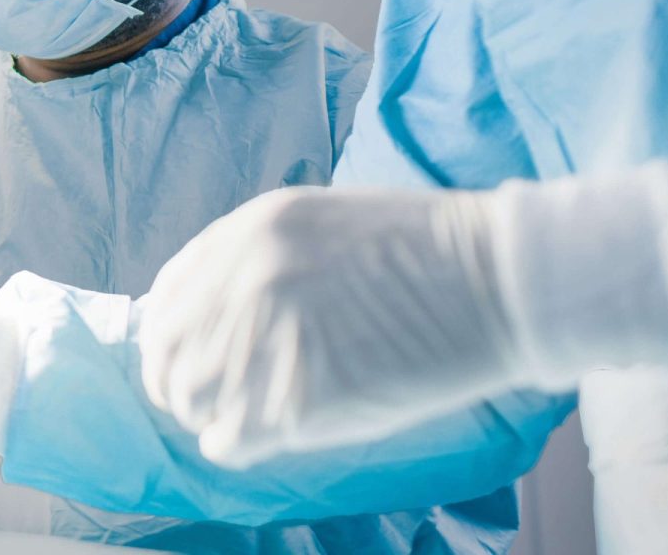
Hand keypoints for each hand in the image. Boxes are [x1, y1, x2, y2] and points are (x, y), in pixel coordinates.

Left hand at [137, 187, 521, 466]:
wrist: (502, 279)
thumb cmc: (428, 253)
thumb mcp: (325, 223)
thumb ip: (261, 258)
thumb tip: (213, 310)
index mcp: (252, 231)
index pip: (167, 294)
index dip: (164, 333)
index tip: (176, 355)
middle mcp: (250, 278)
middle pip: (168, 350)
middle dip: (175, 381)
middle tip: (197, 401)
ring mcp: (275, 336)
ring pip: (192, 398)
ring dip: (203, 414)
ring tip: (229, 421)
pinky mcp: (305, 394)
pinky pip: (232, 437)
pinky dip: (230, 445)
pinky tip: (249, 441)